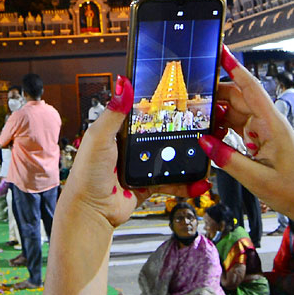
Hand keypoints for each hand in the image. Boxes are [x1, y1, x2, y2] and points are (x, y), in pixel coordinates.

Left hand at [60, 75, 206, 231]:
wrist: (92, 211)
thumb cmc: (87, 174)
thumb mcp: (100, 138)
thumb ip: (114, 113)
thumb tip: (123, 84)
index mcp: (119, 132)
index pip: (143, 113)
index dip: (160, 106)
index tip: (180, 97)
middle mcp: (132, 147)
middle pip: (162, 134)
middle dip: (182, 132)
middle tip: (203, 124)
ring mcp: (142, 167)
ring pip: (171, 158)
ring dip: (189, 157)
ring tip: (205, 152)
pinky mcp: (150, 185)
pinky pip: (172, 182)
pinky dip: (187, 183)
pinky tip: (198, 181)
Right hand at [199, 46, 293, 225]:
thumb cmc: (293, 191)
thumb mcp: (256, 178)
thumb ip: (227, 159)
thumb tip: (203, 140)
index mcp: (273, 125)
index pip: (251, 89)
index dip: (235, 69)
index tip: (221, 51)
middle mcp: (269, 123)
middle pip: (238, 99)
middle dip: (215, 95)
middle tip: (189, 97)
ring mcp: (265, 131)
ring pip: (236, 113)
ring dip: (217, 114)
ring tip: (193, 116)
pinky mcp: (261, 141)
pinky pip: (238, 128)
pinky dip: (222, 129)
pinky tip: (209, 135)